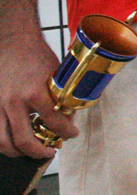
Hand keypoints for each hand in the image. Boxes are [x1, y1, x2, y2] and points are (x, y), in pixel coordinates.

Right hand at [0, 30, 75, 158]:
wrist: (14, 42)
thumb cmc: (36, 55)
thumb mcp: (56, 75)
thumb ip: (61, 96)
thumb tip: (70, 116)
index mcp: (35, 93)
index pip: (54, 122)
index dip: (66, 132)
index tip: (71, 134)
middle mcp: (14, 102)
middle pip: (24, 141)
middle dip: (40, 151)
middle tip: (50, 151)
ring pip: (3, 142)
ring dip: (18, 152)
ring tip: (30, 150)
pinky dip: (3, 141)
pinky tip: (13, 140)